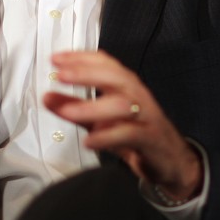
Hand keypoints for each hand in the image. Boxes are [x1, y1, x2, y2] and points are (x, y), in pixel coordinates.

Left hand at [45, 51, 201, 201]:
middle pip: (115, 77)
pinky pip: (130, 134)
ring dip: (92, 107)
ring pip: (122, 105)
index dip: (81, 58)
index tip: (56, 59)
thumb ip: (75, 107)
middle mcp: (138, 96)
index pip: (106, 63)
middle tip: (61, 76)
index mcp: (126, 87)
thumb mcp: (101, 120)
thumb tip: (47, 97)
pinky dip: (108, 136)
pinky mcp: (150, 139)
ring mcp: (146, 117)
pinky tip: (89, 141)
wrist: (172, 161)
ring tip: (67, 112)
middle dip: (86, 73)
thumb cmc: (136, 134)